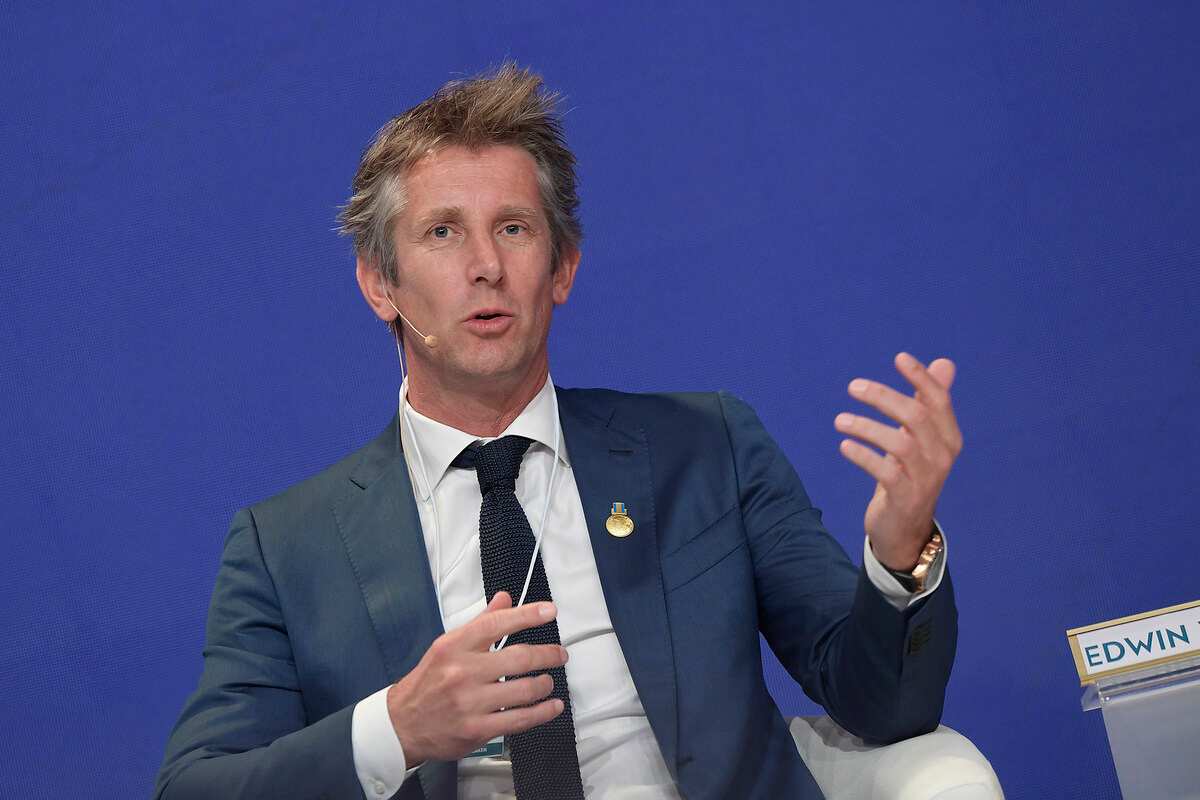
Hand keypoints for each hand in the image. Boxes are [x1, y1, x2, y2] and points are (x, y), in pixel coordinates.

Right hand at [386, 591, 567, 766]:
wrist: (402, 724)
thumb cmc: (427, 683)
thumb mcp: (447, 646)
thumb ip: (480, 622)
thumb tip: (504, 600)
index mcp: (455, 646)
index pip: (497, 623)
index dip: (528, 615)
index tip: (549, 611)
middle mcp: (463, 672)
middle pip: (519, 657)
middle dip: (548, 654)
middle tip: (559, 654)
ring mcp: (471, 702)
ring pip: (524, 690)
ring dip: (545, 683)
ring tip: (549, 680)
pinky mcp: (478, 729)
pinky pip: (520, 719)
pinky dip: (542, 712)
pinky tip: (552, 706)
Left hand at [835, 353, 962, 570]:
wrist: (906, 528)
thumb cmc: (911, 473)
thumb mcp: (922, 437)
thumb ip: (930, 402)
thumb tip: (944, 362)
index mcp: (949, 437)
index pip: (939, 401)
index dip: (921, 378)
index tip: (899, 358)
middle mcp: (942, 456)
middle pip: (916, 416)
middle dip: (883, 396)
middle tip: (853, 386)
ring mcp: (926, 479)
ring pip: (899, 443)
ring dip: (866, 426)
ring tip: (840, 420)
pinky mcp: (905, 498)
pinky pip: (884, 472)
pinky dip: (862, 456)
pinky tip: (845, 446)